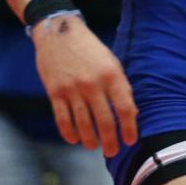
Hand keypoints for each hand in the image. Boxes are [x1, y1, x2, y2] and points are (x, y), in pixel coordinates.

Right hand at [33, 14, 137, 155]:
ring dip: (90, 140)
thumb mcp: (111, 61)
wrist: (60, 32)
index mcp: (111, 74)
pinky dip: (69, 133)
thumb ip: (120, 85)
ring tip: (94, 147)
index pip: (124, 107)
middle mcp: (92, 83)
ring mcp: (72, 89)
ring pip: (83, 124)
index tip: (131, 140)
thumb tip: (130, 113)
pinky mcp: (55, 92)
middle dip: (110, 140)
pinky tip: (75, 139)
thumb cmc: (91, 49)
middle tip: (113, 152)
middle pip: (104, 120)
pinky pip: (63, 119)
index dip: (129, 127)